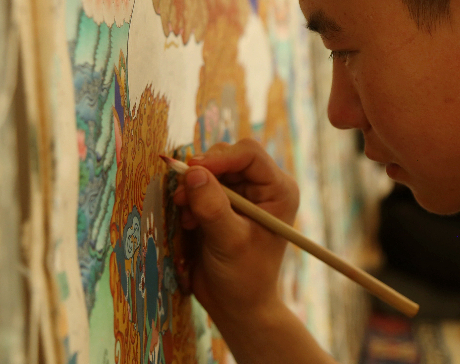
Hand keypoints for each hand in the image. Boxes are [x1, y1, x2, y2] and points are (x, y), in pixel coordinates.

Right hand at [172, 139, 299, 324]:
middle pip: (227, 156)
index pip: (249, 154)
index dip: (219, 157)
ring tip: (186, 216)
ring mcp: (243, 193)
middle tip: (181, 197)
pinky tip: (188, 221)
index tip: (192, 170)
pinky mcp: (224, 202)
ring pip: (211, 169)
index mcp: (278, 190)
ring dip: (192, 188)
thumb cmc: (244, 277)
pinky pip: (201, 185)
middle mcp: (263, 186)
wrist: (236, 304)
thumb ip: (213, 207)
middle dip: (202, 173)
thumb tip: (193, 173)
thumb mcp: (229, 242)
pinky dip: (189, 198)